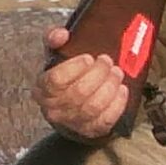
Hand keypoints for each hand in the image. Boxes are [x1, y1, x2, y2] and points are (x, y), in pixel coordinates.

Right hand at [34, 25, 129, 140]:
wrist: (69, 108)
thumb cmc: (64, 78)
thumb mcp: (55, 56)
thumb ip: (54, 39)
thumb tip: (61, 34)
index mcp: (42, 89)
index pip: (56, 80)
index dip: (75, 67)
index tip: (89, 57)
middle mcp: (54, 109)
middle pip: (79, 92)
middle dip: (98, 74)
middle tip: (108, 61)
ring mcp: (73, 122)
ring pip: (94, 106)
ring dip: (110, 87)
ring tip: (117, 73)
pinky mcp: (90, 130)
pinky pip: (106, 119)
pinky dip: (118, 104)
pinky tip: (122, 90)